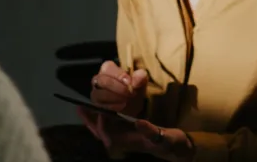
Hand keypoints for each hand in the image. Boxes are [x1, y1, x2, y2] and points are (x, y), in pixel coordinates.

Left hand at [77, 110, 194, 161]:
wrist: (176, 149)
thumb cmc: (170, 143)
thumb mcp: (164, 137)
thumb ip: (151, 132)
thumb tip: (138, 122)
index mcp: (127, 143)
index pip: (107, 132)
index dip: (101, 120)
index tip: (99, 106)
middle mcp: (122, 142)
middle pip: (99, 132)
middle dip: (89, 120)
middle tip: (80, 107)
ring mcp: (124, 139)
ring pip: (102, 131)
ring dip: (92, 119)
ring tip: (84, 107)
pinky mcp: (127, 135)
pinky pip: (108, 128)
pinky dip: (101, 119)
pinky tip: (99, 111)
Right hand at [89, 60, 146, 116]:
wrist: (132, 105)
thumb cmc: (133, 88)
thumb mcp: (140, 81)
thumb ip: (140, 77)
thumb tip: (139, 76)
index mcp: (108, 69)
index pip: (108, 68)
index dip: (119, 75)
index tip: (129, 82)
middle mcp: (98, 80)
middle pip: (102, 81)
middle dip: (117, 88)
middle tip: (130, 93)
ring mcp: (95, 93)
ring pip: (99, 95)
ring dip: (115, 98)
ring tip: (127, 101)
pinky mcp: (96, 106)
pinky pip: (100, 106)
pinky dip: (112, 107)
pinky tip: (122, 107)